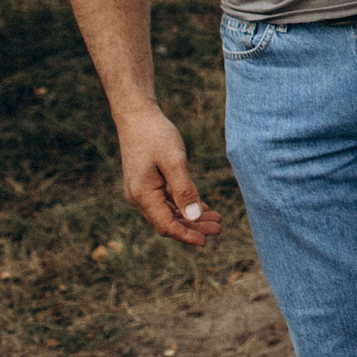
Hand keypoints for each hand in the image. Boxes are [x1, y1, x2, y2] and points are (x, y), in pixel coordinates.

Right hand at [115, 105, 221, 247]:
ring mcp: (141, 191)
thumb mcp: (175, 162)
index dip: (187, 235)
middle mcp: (139, 197)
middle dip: (194, 227)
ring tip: (216, 219)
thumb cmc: (156, 135)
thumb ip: (184, 190)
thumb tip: (194, 217)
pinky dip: (184, 206)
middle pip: (168, 222)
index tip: (207, 241)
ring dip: (191, 217)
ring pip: (168, 213)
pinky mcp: (147, 184)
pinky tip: (202, 208)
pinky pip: (166, 201)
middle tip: (220, 228)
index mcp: (142, 195)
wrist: (137, 115)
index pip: (166, 225)